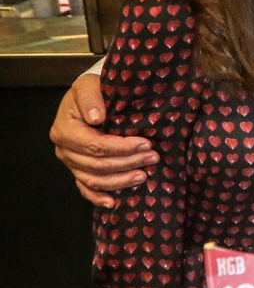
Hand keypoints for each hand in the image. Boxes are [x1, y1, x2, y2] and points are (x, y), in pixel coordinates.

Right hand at [49, 74, 157, 207]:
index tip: (146, 144)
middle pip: (97, 165)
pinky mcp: (77, 170)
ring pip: (94, 180)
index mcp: (64, 129)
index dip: (121, 148)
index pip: (95, 145)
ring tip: (145, 175)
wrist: (90, 97)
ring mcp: (70, 163)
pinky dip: (99, 197)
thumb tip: (96, 117)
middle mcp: (64, 149)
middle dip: (128, 163)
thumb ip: (90, 97)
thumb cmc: (93, 90)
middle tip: (154, 158)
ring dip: (121, 180)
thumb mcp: (88, 85)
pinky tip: (114, 202)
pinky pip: (85, 188)